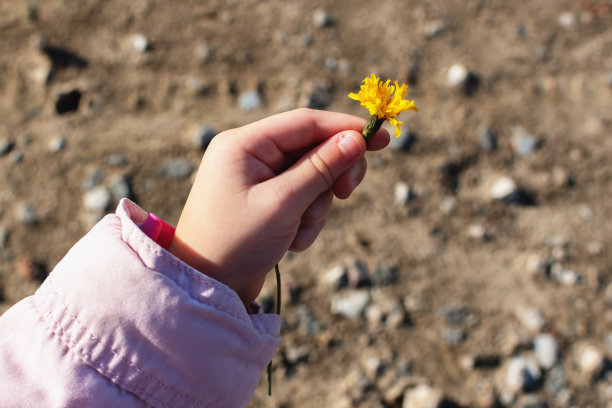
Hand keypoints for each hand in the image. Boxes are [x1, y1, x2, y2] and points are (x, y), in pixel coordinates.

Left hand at [169, 108, 389, 305]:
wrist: (208, 289)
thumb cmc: (236, 243)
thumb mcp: (283, 203)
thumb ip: (321, 168)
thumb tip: (356, 138)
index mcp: (244, 144)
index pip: (305, 122)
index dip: (344, 128)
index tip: (381, 138)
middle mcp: (249, 156)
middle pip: (311, 150)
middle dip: (329, 177)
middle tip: (347, 193)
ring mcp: (257, 180)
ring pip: (311, 180)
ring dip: (315, 208)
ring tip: (296, 232)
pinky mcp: (265, 203)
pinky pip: (300, 201)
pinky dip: (304, 221)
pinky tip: (289, 242)